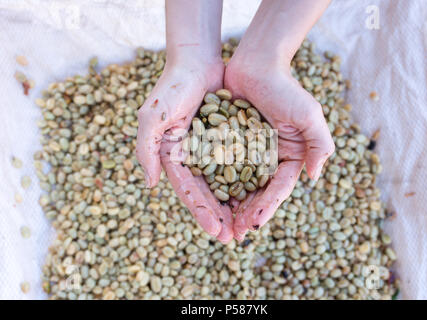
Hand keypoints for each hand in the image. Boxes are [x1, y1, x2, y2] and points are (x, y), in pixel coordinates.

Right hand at [137, 58, 233, 242]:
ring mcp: (211, 151)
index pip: (188, 193)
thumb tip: (150, 184)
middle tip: (234, 238)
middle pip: (208, 194)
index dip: (202, 214)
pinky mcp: (228, 140)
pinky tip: (258, 196)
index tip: (217, 232)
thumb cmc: (172, 88)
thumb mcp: (153, 117)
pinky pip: (239, 164)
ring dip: (235, 206)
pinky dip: (247, 181)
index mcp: (174, 158)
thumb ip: (146, 149)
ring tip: (248, 225)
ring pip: (225, 184)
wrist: (197, 61)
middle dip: (220, 217)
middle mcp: (193, 159)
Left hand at [224, 56, 334, 240]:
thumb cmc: (285, 88)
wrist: (256, 64)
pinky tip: (205, 200)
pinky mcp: (227, 145)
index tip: (254, 225)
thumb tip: (314, 177)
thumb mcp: (309, 115)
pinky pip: (219, 168)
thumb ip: (319, 145)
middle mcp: (267, 159)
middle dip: (246, 214)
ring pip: (236, 186)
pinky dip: (214, 185)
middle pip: (256, 193)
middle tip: (233, 235)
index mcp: (288, 157)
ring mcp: (246, 153)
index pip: (278, 188)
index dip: (267, 207)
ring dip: (229, 207)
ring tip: (219, 227)